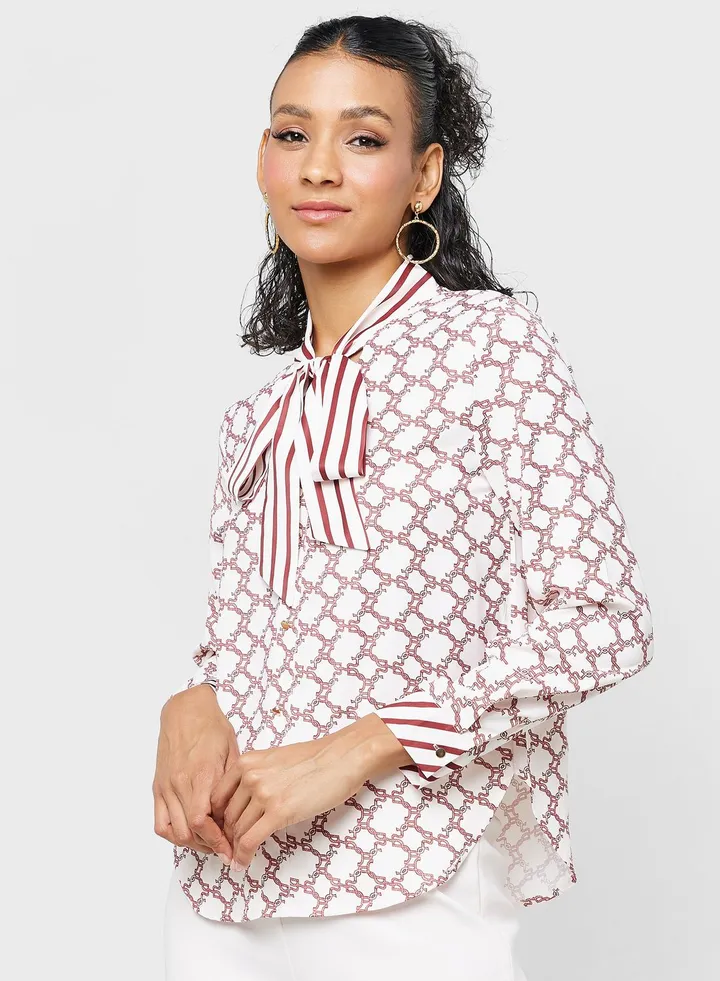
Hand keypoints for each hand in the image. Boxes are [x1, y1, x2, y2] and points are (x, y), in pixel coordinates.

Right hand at [153, 684, 237, 861]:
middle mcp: (179, 783)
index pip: (202, 821)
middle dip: (208, 845)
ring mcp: (166, 787)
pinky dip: (173, 834)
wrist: (185, 710)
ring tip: (209, 843)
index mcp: (201, 774)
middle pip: (188, 831)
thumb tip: (238, 811)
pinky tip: (189, 833)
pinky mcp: (158, 787)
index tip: (231, 847)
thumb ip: (232, 783)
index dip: (217, 839)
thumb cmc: (212, 727)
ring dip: (192, 843)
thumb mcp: (231, 750)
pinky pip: (159, 821)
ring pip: (173, 831)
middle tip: (225, 849)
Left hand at [209, 714, 395, 869]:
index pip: (216, 798)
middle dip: (227, 837)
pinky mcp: (279, 812)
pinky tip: (243, 863)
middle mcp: (250, 776)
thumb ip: (255, 777)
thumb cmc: (314, 759)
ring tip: (237, 859)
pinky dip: (243, 856)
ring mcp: (263, 794)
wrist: (341, 757)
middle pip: (227, 817)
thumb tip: (244, 803)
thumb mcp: (274, 760)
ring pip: (237, 830)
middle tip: (230, 850)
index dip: (217, 819)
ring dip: (235, 849)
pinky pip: (250, 840)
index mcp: (246, 762)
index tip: (222, 831)